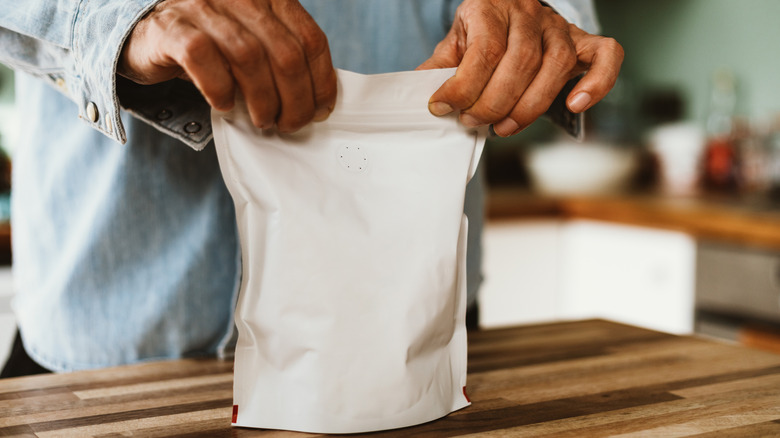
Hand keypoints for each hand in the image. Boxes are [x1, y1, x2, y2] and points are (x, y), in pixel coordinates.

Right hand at [119, 0, 336, 131]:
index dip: (321, 81)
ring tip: (263, 120)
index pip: (311, 39)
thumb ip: (284, 57)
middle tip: (290, 124)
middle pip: (285, 53)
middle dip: (296, 99)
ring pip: (249, 57)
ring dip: (263, 99)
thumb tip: (318, 99)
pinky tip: (225, 105)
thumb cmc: (212, 45)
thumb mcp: (255, 42)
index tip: (320, 110)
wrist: (147, 34)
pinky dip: (219, 88)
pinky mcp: (170, 27)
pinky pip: (202, 58)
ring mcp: (202, 6)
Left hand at [418, 0, 623, 136]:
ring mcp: (560, 28)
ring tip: (502, 128)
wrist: (509, 7)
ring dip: (528, 106)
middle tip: (471, 121)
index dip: (463, 85)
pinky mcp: (583, 42)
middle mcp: (530, 15)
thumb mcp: (455, 43)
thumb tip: (419, 95)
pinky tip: (574, 105)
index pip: (484, 50)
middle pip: (520, 63)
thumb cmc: (482, 32)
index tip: (442, 106)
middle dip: (493, 102)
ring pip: (555, 66)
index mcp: (492, 8)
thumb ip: (439, 67)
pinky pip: (605, 56)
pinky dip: (597, 82)